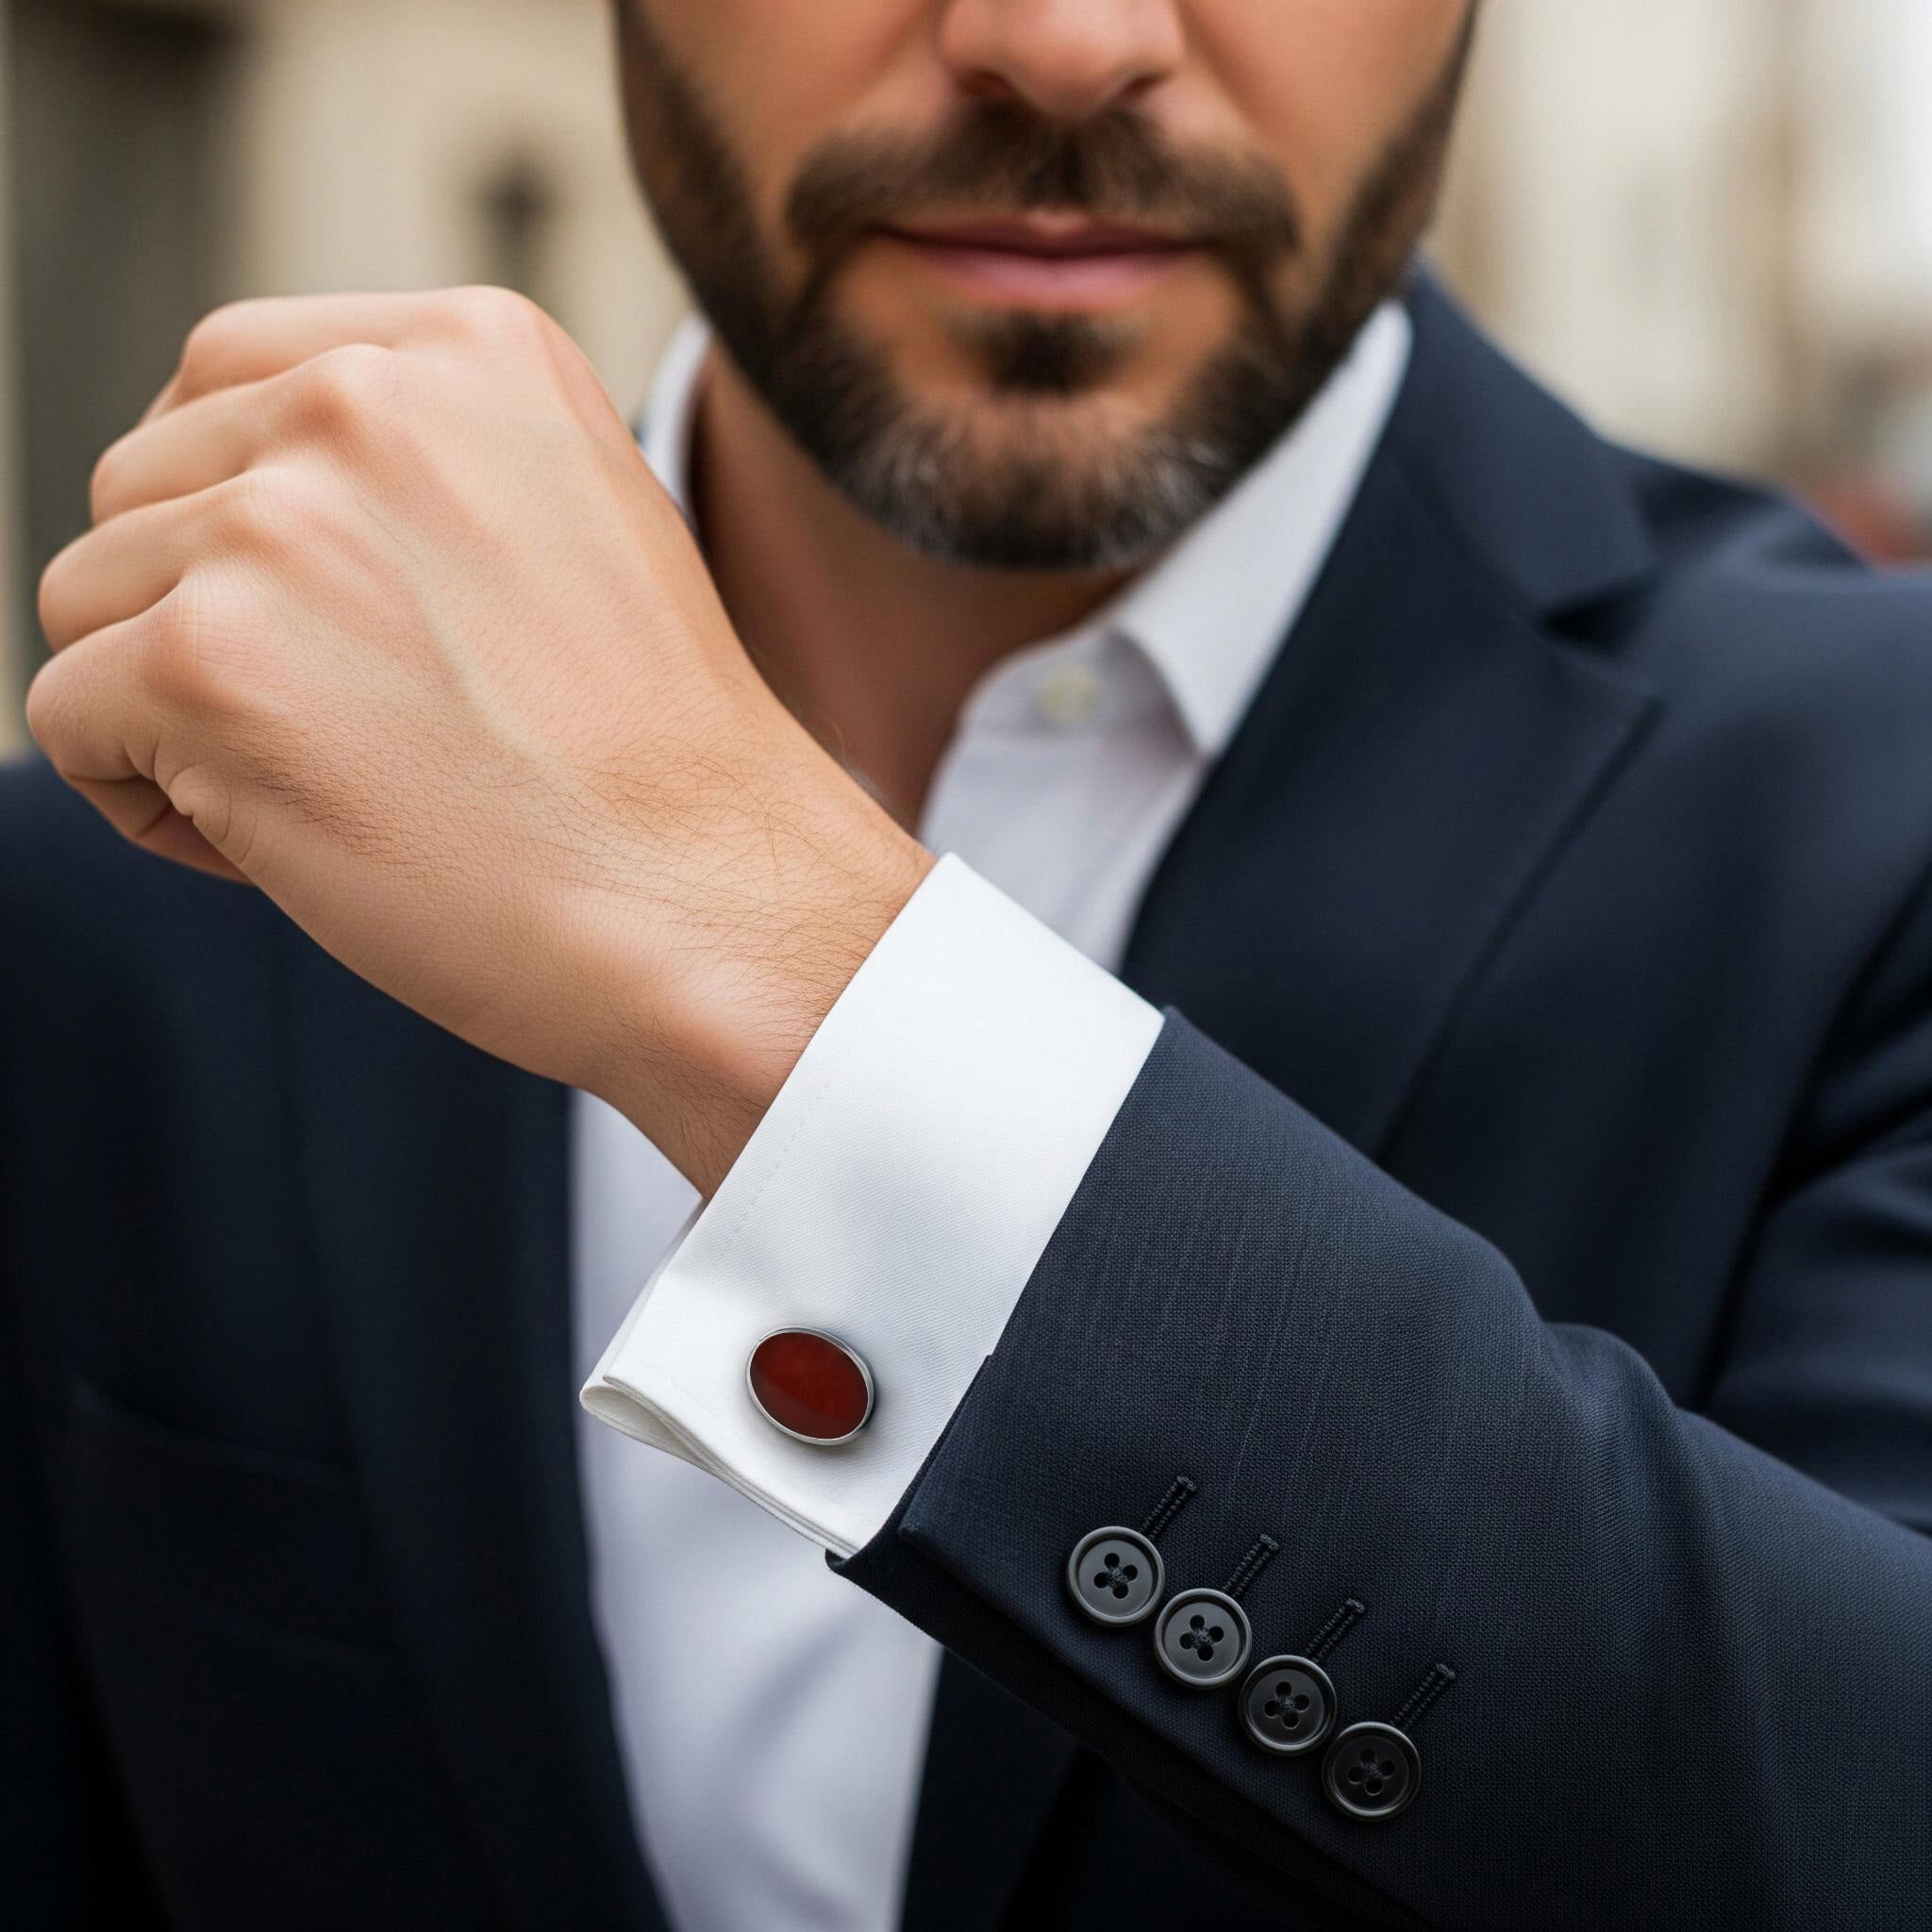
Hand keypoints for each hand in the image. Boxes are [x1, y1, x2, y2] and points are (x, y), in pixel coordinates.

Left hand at [29, 287, 931, 1190]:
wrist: (708, 909)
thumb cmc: (647, 765)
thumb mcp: (563, 529)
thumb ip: (409, 469)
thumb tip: (228, 496)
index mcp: (471, 344)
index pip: (225, 376)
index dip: (246, 518)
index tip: (343, 625)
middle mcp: (367, 397)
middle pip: (139, 487)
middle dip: (207, 615)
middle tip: (363, 726)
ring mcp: (281, 524)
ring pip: (87, 601)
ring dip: (175, 709)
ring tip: (341, 783)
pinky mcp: (209, 659)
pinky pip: (67, 717)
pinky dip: (149, 800)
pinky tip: (294, 839)